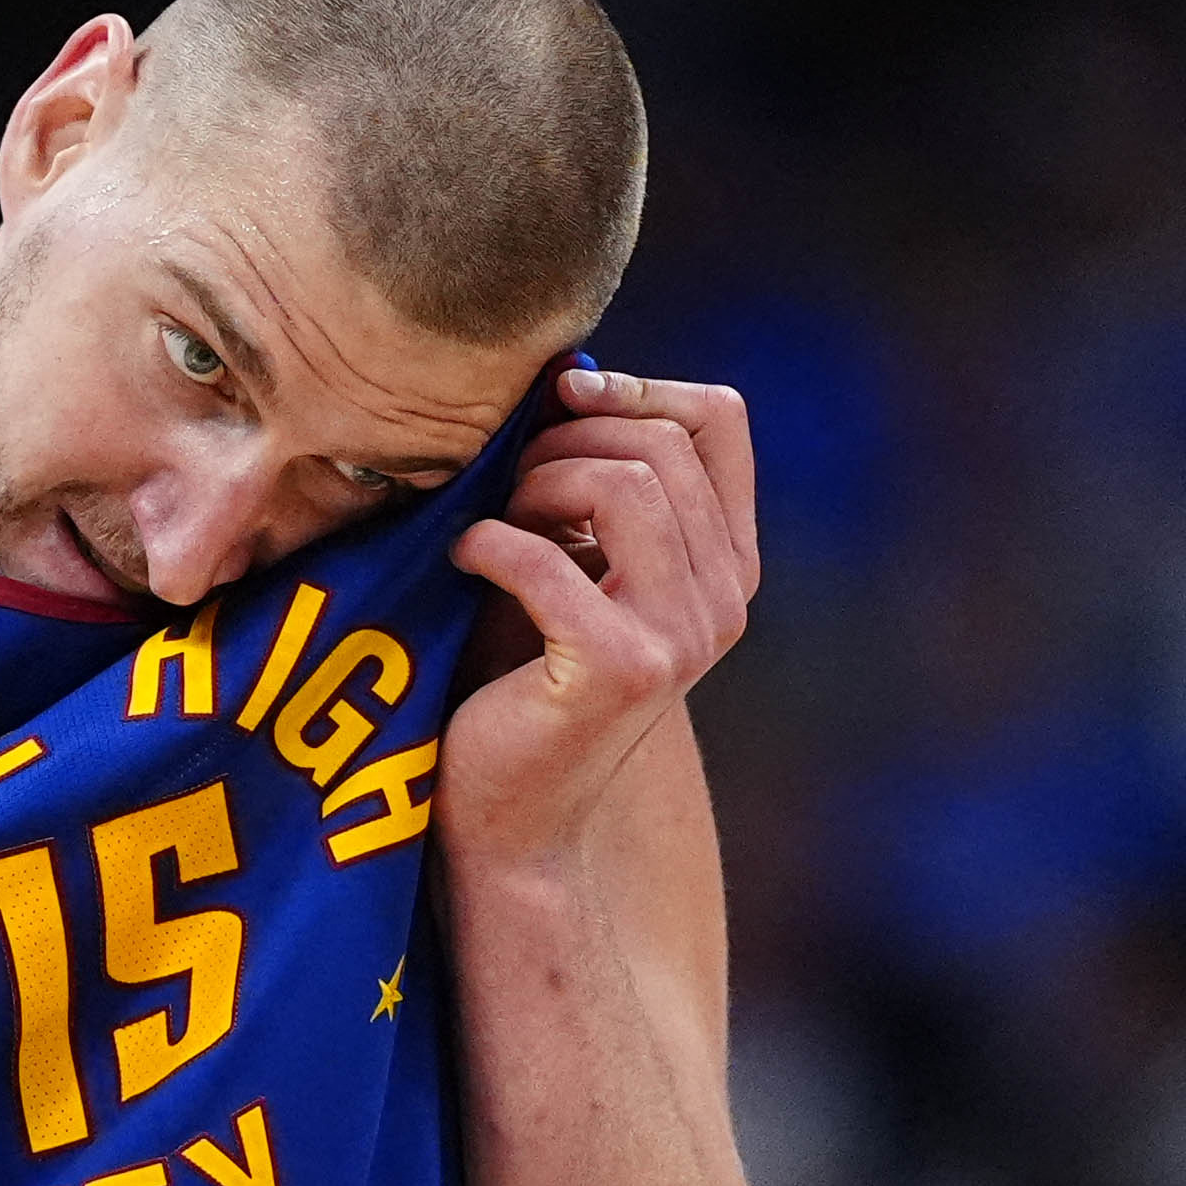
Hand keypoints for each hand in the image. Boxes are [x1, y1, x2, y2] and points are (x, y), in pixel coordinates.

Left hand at [441, 364, 763, 872]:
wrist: (503, 813)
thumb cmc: (517, 673)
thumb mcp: (567, 556)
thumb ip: (583, 479)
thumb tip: (564, 372)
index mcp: (725, 562)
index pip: (720, 418)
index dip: (637, 388)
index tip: (561, 404)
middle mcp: (724, 598)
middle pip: (658, 444)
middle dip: (562, 444)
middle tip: (500, 486)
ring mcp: (683, 637)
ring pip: (624, 486)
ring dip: (534, 487)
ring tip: (489, 524)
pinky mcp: (621, 669)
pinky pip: (550, 560)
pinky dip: (489, 544)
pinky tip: (460, 560)